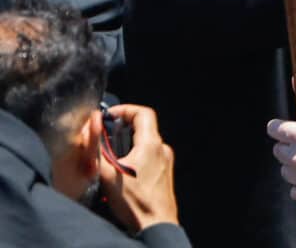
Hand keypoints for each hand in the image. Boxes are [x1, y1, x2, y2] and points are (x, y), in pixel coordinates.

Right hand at [98, 105, 178, 233]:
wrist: (155, 223)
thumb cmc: (134, 201)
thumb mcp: (107, 173)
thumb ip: (97, 149)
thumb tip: (91, 130)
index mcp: (151, 144)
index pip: (143, 113)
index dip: (125, 110)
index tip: (110, 116)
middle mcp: (162, 149)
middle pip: (144, 128)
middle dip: (122, 129)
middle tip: (106, 137)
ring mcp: (166, 161)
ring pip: (146, 144)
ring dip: (127, 145)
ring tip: (111, 158)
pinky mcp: (165, 173)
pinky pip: (150, 157)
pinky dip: (135, 157)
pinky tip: (122, 173)